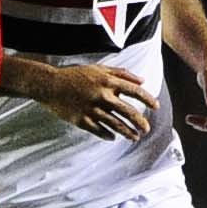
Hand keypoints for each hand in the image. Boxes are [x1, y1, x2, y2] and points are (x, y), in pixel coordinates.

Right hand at [35, 63, 159, 139]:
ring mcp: (91, 109)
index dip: (147, 99)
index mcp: (108, 82)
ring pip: (115, 124)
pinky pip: (98, 130)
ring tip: (134, 137)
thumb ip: (121, 73)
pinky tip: (113, 138)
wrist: (50, 84)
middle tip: (146, 129)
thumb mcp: (99, 69)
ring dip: (127, 132)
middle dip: (140, 122)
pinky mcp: (81, 120)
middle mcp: (102, 96)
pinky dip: (107, 135)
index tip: (156, 106)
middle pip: (128, 112)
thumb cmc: (76, 75)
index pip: (134, 91)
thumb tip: (142, 81)